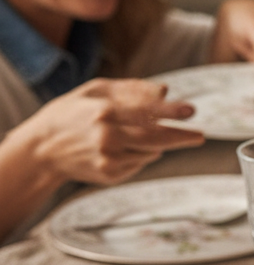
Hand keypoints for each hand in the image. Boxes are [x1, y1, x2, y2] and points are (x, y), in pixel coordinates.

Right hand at [14, 78, 202, 186]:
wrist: (42, 149)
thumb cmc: (71, 113)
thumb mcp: (94, 92)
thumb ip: (131, 89)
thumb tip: (166, 90)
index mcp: (103, 111)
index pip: (144, 111)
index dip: (170, 112)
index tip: (191, 112)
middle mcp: (107, 137)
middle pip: (155, 138)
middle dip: (180, 137)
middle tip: (199, 136)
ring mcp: (109, 158)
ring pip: (151, 151)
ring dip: (153, 143)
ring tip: (130, 135)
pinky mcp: (110, 174)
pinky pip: (140, 163)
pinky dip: (139, 155)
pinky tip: (118, 149)